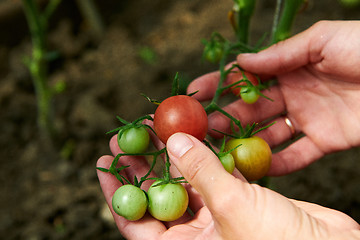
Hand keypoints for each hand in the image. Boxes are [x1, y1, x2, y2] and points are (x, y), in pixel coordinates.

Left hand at [97, 133, 359, 238]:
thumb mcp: (232, 209)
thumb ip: (202, 172)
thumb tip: (173, 140)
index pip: (135, 222)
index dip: (116, 192)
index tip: (103, 164)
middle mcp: (196, 231)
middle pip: (157, 194)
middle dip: (141, 166)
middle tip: (126, 138)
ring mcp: (217, 212)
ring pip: (186, 179)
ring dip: (172, 154)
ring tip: (155, 127)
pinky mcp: (239, 196)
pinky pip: (215, 171)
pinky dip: (206, 151)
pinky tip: (194, 131)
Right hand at [187, 20, 359, 175]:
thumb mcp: (323, 39)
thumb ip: (281, 53)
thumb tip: (241, 61)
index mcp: (290, 67)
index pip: (247, 78)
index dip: (220, 84)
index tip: (196, 93)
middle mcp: (293, 94)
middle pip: (251, 109)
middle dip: (225, 118)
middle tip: (201, 129)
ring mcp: (307, 118)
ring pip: (268, 134)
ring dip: (245, 143)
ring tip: (220, 150)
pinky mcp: (325, 141)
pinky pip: (298, 155)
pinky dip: (279, 164)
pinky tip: (258, 169)